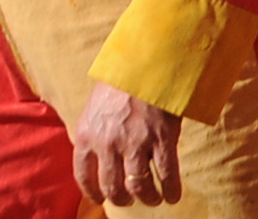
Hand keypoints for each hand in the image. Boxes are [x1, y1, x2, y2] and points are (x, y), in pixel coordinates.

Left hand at [73, 82, 183, 207]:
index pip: (84, 176)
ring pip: (138, 186)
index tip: (102, 197)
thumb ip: (95, 130)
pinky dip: (170, 189)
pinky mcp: (161, 138)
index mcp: (86, 135)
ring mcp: (135, 143)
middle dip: (122, 198)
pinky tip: (173, 196)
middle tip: (130, 199)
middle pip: (112, 187)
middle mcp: (107, 144)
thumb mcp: (96, 105)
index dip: (94, 192)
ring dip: (146, 197)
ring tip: (153, 199)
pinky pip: (165, 174)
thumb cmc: (122, 78)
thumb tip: (100, 154)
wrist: (149, 57)